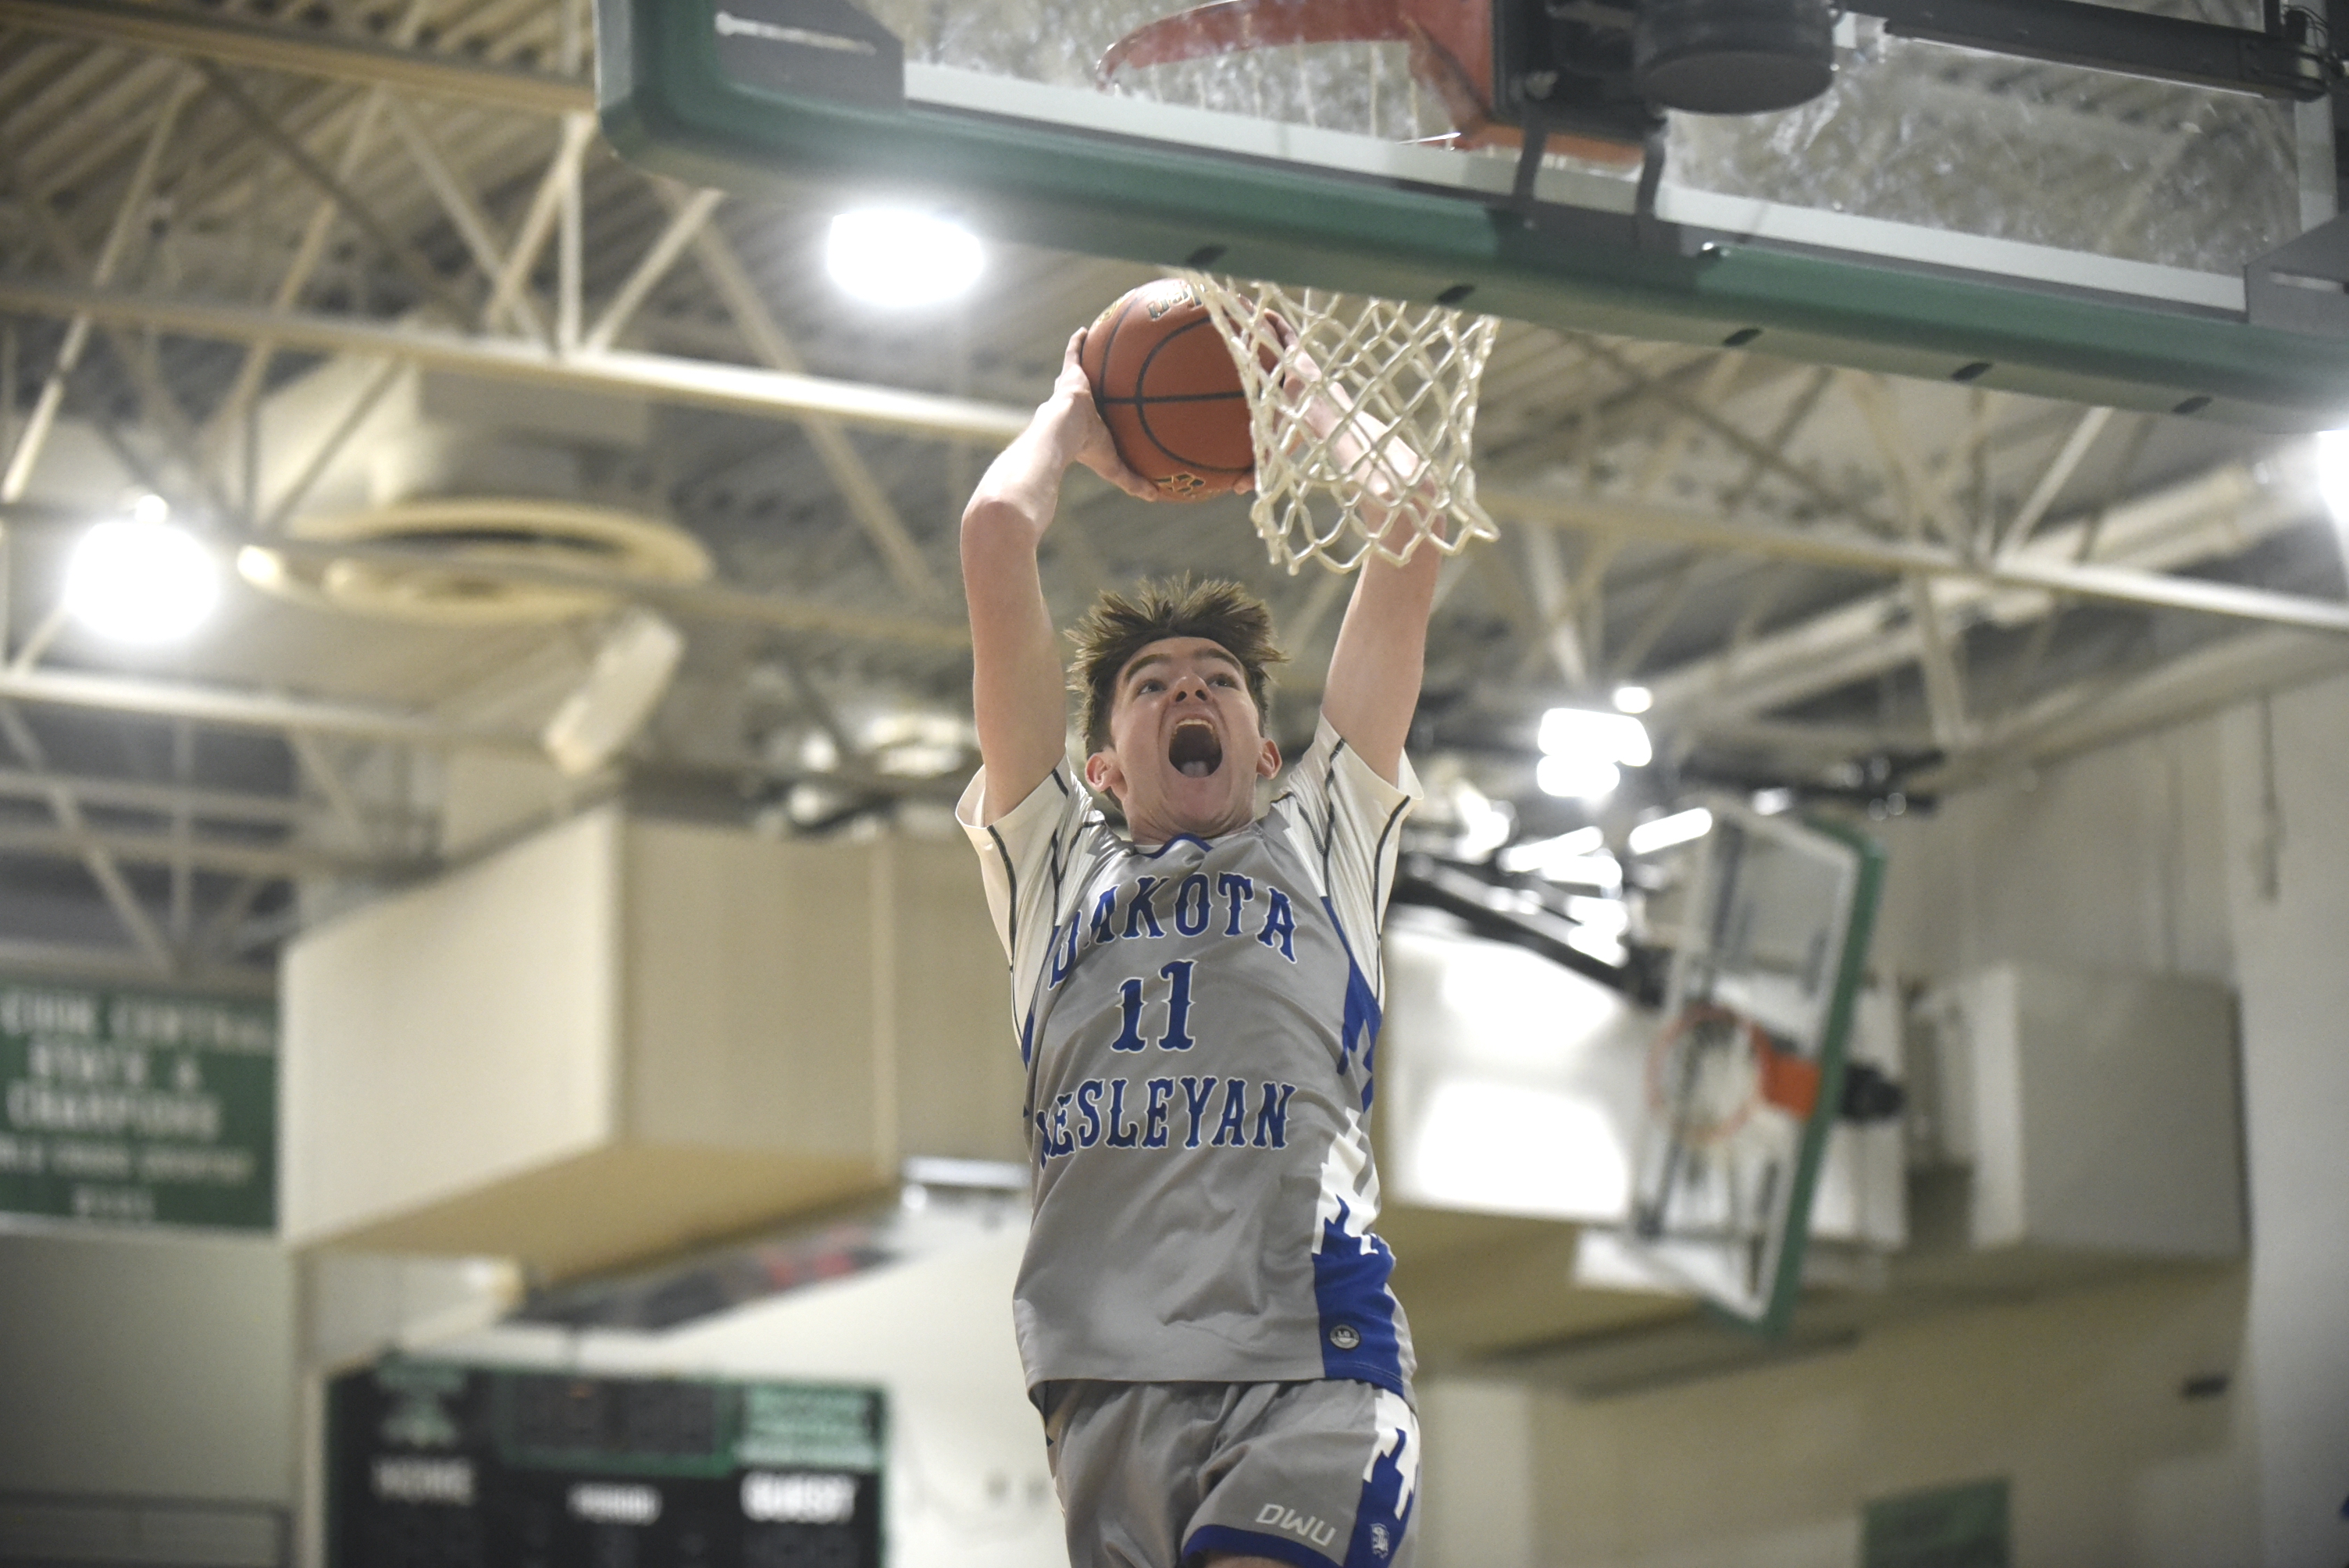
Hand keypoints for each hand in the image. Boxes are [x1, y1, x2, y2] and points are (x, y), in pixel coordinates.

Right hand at [1050, 329, 1161, 501]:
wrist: (1063, 435)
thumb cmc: (1086, 451)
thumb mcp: (1114, 466)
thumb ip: (1133, 480)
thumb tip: (1156, 496)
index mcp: (1084, 424)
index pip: (1092, 416)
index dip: (1097, 411)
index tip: (1105, 406)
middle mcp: (1076, 403)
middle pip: (1085, 389)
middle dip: (1091, 382)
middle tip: (1104, 373)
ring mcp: (1072, 387)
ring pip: (1081, 369)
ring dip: (1087, 357)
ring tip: (1099, 342)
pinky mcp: (1070, 374)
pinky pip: (1075, 352)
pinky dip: (1079, 341)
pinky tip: (1087, 328)